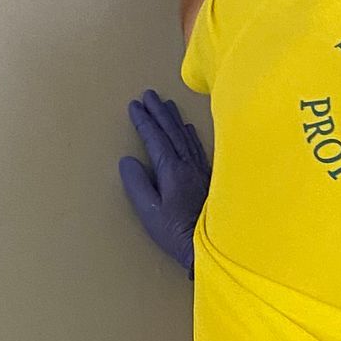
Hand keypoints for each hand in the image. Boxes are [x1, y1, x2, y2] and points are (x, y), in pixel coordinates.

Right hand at [119, 90, 210, 275]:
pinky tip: (189, 128)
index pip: (155, 138)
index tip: (134, 105)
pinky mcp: (208, 178)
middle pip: (172, 131)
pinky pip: (197, 147)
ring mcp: (200, 170)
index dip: (144, 121)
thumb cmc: (177, 232)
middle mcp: (188, 165)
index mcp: (171, 170)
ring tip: (166, 104)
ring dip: (174, 119)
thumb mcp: (149, 211)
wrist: (212, 246)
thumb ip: (137, 185)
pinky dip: (190, 134)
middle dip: (159, 112)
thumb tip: (128, 161)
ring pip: (186, 136)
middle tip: (149, 94)